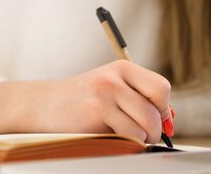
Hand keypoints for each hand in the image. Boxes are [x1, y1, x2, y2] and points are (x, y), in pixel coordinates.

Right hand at [0, 60, 171, 142]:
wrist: (41, 105)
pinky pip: (128, 135)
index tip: (155, 120)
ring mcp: (105, 93)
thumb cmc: (80, 103)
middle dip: (155, 129)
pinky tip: (110, 138)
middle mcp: (115, 77)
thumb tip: (169, 120)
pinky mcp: (96, 111)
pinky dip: (126, 143)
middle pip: (156, 108)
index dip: (163, 109)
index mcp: (123, 67)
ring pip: (145, 125)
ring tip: (125, 137)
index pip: (161, 88)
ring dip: (141, 139)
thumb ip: (138, 99)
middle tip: (144, 136)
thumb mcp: (110, 90)